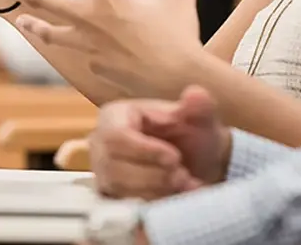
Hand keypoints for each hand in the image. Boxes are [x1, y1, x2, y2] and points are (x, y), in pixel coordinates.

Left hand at [0, 0, 207, 96]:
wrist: (176, 79)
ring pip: (50, 31)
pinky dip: (64, 47)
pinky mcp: (91, 65)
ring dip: (32, 22)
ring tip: (16, 18)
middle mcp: (91, 18)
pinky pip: (74, 53)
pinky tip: (55, 44)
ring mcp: (88, 44)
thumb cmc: (180, 36)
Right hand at [90, 86, 230, 198]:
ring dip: (156, 190)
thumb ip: (198, 105)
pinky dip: (153, 203)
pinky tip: (175, 197)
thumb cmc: (192, 135)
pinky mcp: (111, 196)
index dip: (144, 150)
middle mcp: (100, 145)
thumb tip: (195, 94)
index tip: (175, 158)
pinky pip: (124, 205)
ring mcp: (102, 172)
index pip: (116, 136)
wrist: (195, 163)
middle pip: (114, 167)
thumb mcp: (199, 117)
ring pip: (120, 189)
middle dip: (153, 175)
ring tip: (184, 184)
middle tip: (183, 175)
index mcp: (115, 116)